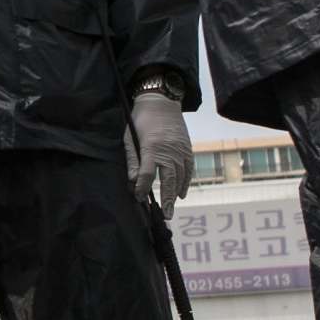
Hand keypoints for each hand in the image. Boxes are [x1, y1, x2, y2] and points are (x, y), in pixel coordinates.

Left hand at [123, 89, 191, 212]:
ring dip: (175, 194)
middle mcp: (168, 151)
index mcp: (151, 148)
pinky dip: (185, 182)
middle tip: (165, 215)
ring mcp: (180, 150)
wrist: (161, 103)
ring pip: (180, 177)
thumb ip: (132, 160)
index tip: (139, 198)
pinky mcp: (188, 149)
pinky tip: (181, 193)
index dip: (142, 188)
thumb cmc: (140, 121)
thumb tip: (133, 182)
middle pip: (168, 180)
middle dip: (166, 199)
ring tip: (171, 208)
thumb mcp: (130, 139)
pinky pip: (189, 170)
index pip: (146, 174)